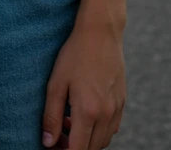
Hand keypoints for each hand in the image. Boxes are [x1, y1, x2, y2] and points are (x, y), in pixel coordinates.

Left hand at [40, 18, 125, 149]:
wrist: (100, 32)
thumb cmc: (75, 54)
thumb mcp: (56, 83)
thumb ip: (51, 116)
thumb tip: (48, 143)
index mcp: (87, 111)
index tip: (53, 145)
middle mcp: (105, 114)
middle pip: (91, 149)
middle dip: (74, 147)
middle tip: (59, 134)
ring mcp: (116, 108)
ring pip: (103, 140)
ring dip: (87, 140)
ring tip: (70, 121)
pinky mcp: (122, 101)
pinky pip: (112, 128)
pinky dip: (99, 130)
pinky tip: (86, 114)